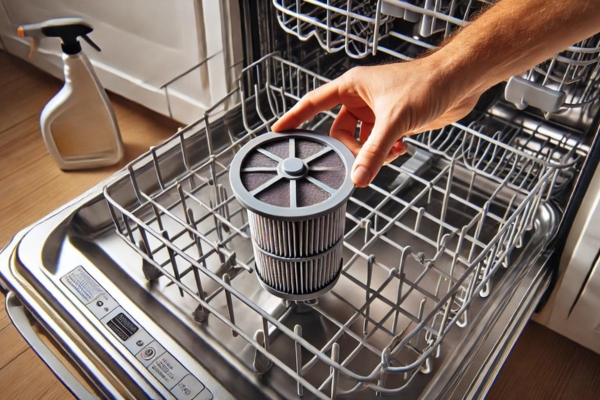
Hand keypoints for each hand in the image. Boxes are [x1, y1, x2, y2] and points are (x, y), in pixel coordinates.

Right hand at [272, 55, 483, 186]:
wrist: (459, 82)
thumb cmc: (426, 84)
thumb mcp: (394, 121)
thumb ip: (374, 151)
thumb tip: (358, 177)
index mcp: (352, 86)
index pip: (313, 103)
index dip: (295, 118)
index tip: (278, 132)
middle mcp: (361, 98)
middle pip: (338, 131)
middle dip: (350, 149)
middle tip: (360, 160)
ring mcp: (376, 111)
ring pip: (359, 141)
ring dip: (371, 153)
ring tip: (389, 153)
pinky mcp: (392, 122)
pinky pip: (377, 144)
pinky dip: (385, 152)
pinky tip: (400, 150)